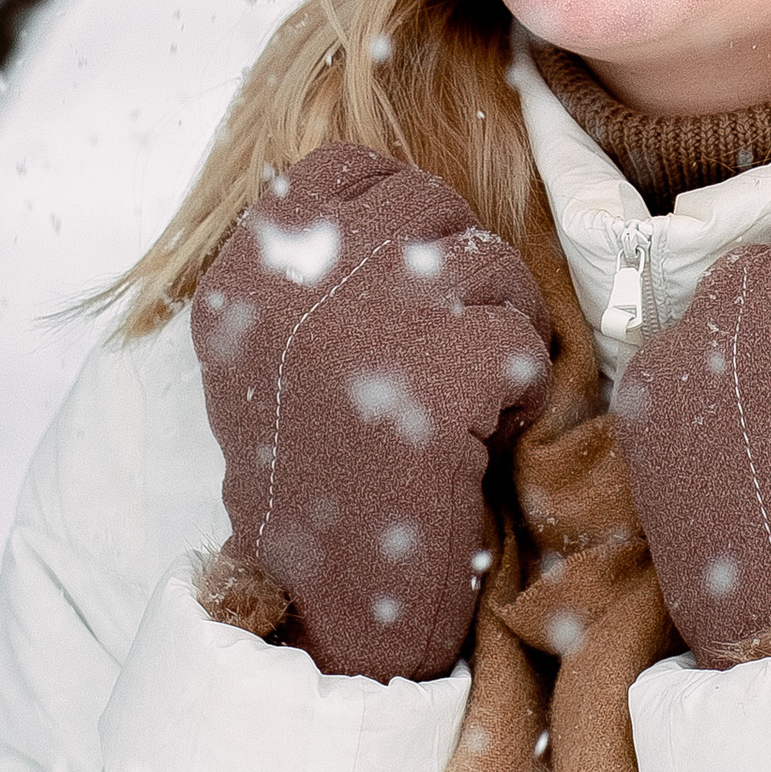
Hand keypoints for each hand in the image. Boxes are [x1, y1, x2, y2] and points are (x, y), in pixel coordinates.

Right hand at [190, 141, 551, 681]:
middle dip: (463, 269)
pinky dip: (523, 393)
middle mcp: (293, 284)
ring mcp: (367, 323)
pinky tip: (481, 441)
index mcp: (245, 272)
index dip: (401, 207)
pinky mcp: (440, 374)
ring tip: (463, 401)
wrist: (329, 605)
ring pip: (491, 264)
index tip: (413, 282)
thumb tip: (388, 181)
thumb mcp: (272, 351)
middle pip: (428, 204)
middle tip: (452, 351)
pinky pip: (526, 338)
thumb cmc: (317, 473)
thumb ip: (309, 261)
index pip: (344, 166)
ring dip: (499, 330)